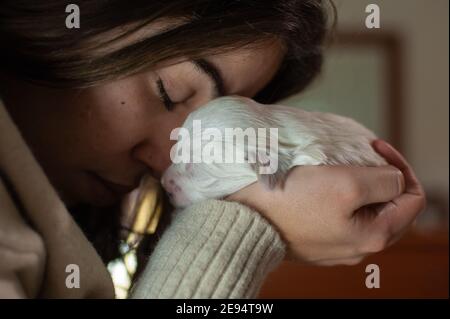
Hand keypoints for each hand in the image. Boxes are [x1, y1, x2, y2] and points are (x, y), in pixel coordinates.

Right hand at [227, 140, 425, 265]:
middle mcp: (358, 248)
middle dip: (381, 176)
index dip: (401, 166)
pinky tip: (323, 184)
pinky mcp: (316, 241)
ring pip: (364, 211)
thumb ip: (385, 180)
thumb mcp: (348, 183)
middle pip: (390, 206)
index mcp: (374, 236)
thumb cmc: (292, 200)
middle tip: (361, 153)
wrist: (245, 219)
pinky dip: (340, 197)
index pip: (412, 199)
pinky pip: (341, 217)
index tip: (375, 146)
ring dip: (360, 185)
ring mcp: (336, 246)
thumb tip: (394, 180)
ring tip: (341, 166)